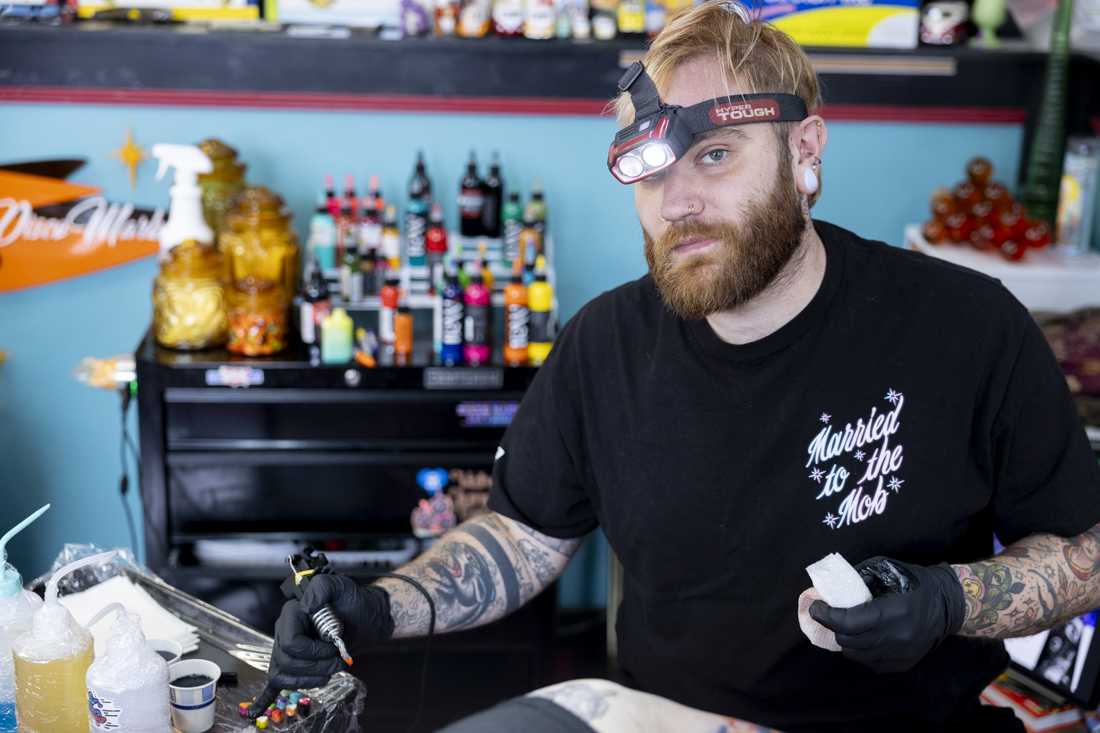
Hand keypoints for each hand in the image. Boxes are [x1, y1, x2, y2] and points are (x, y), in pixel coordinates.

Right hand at [262, 577, 392, 696]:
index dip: (313, 651)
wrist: (363, 616)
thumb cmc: (352, 601)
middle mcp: (284, 631)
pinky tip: (258, 709)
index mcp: (291, 614)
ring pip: (283, 675)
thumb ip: (322, 588)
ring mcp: (285, 649)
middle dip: (316, 667)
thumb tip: (306, 607)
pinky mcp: (293, 663)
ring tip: (330, 672)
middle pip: (287, 662)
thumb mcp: (341, 587)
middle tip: (337, 662)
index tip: (333, 646)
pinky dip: (265, 697)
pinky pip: (274, 682)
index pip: (291, 643)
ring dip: (309, 679)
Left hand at [808, 556, 966, 673]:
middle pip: (849, 640)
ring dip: (844, 640)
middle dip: (832, 626)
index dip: (826, 615)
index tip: (816, 606)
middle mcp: (897, 637)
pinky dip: (859, 651)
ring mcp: (901, 654)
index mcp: (893, 612)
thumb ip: (860, 580)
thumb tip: (830, 588)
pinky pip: (870, 663)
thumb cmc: (915, 583)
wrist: (948, 605)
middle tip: (827, 614)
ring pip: (856, 655)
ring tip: (843, 626)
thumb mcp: (888, 571)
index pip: (848, 622)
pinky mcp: (903, 664)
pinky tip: (861, 637)